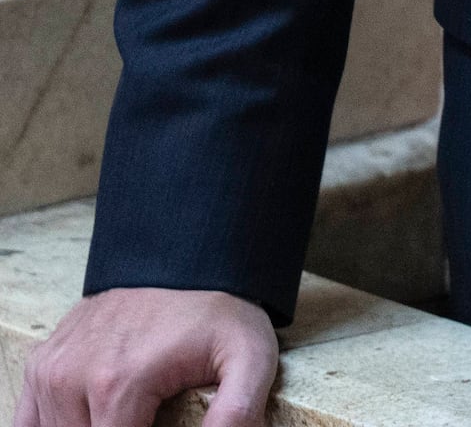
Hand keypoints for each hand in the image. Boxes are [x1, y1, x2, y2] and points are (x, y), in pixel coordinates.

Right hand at [14, 287, 278, 426]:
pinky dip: (53, 426)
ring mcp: (52, 369)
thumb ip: (238, 412)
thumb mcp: (249, 356)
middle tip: (151, 414)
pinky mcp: (43, 362)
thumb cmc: (218, 310)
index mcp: (117, 386)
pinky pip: (28, 422)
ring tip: (131, 411)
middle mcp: (72, 378)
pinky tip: (86, 417)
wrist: (187, 254)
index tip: (161, 422)